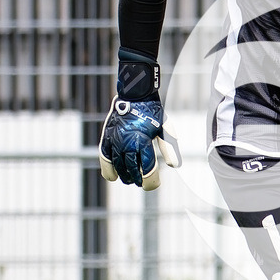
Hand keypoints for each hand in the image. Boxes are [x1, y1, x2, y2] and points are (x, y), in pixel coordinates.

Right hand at [98, 49, 179, 190]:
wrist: (135, 94)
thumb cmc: (153, 112)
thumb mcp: (165, 129)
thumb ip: (169, 148)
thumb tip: (174, 166)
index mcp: (143, 142)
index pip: (146, 170)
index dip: (150, 182)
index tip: (152, 185)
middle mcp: (127, 143)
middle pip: (131, 171)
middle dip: (137, 179)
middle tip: (141, 182)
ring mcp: (115, 140)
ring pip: (118, 166)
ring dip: (124, 175)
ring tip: (130, 179)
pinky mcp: (106, 137)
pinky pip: (104, 157)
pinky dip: (108, 169)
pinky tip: (113, 176)